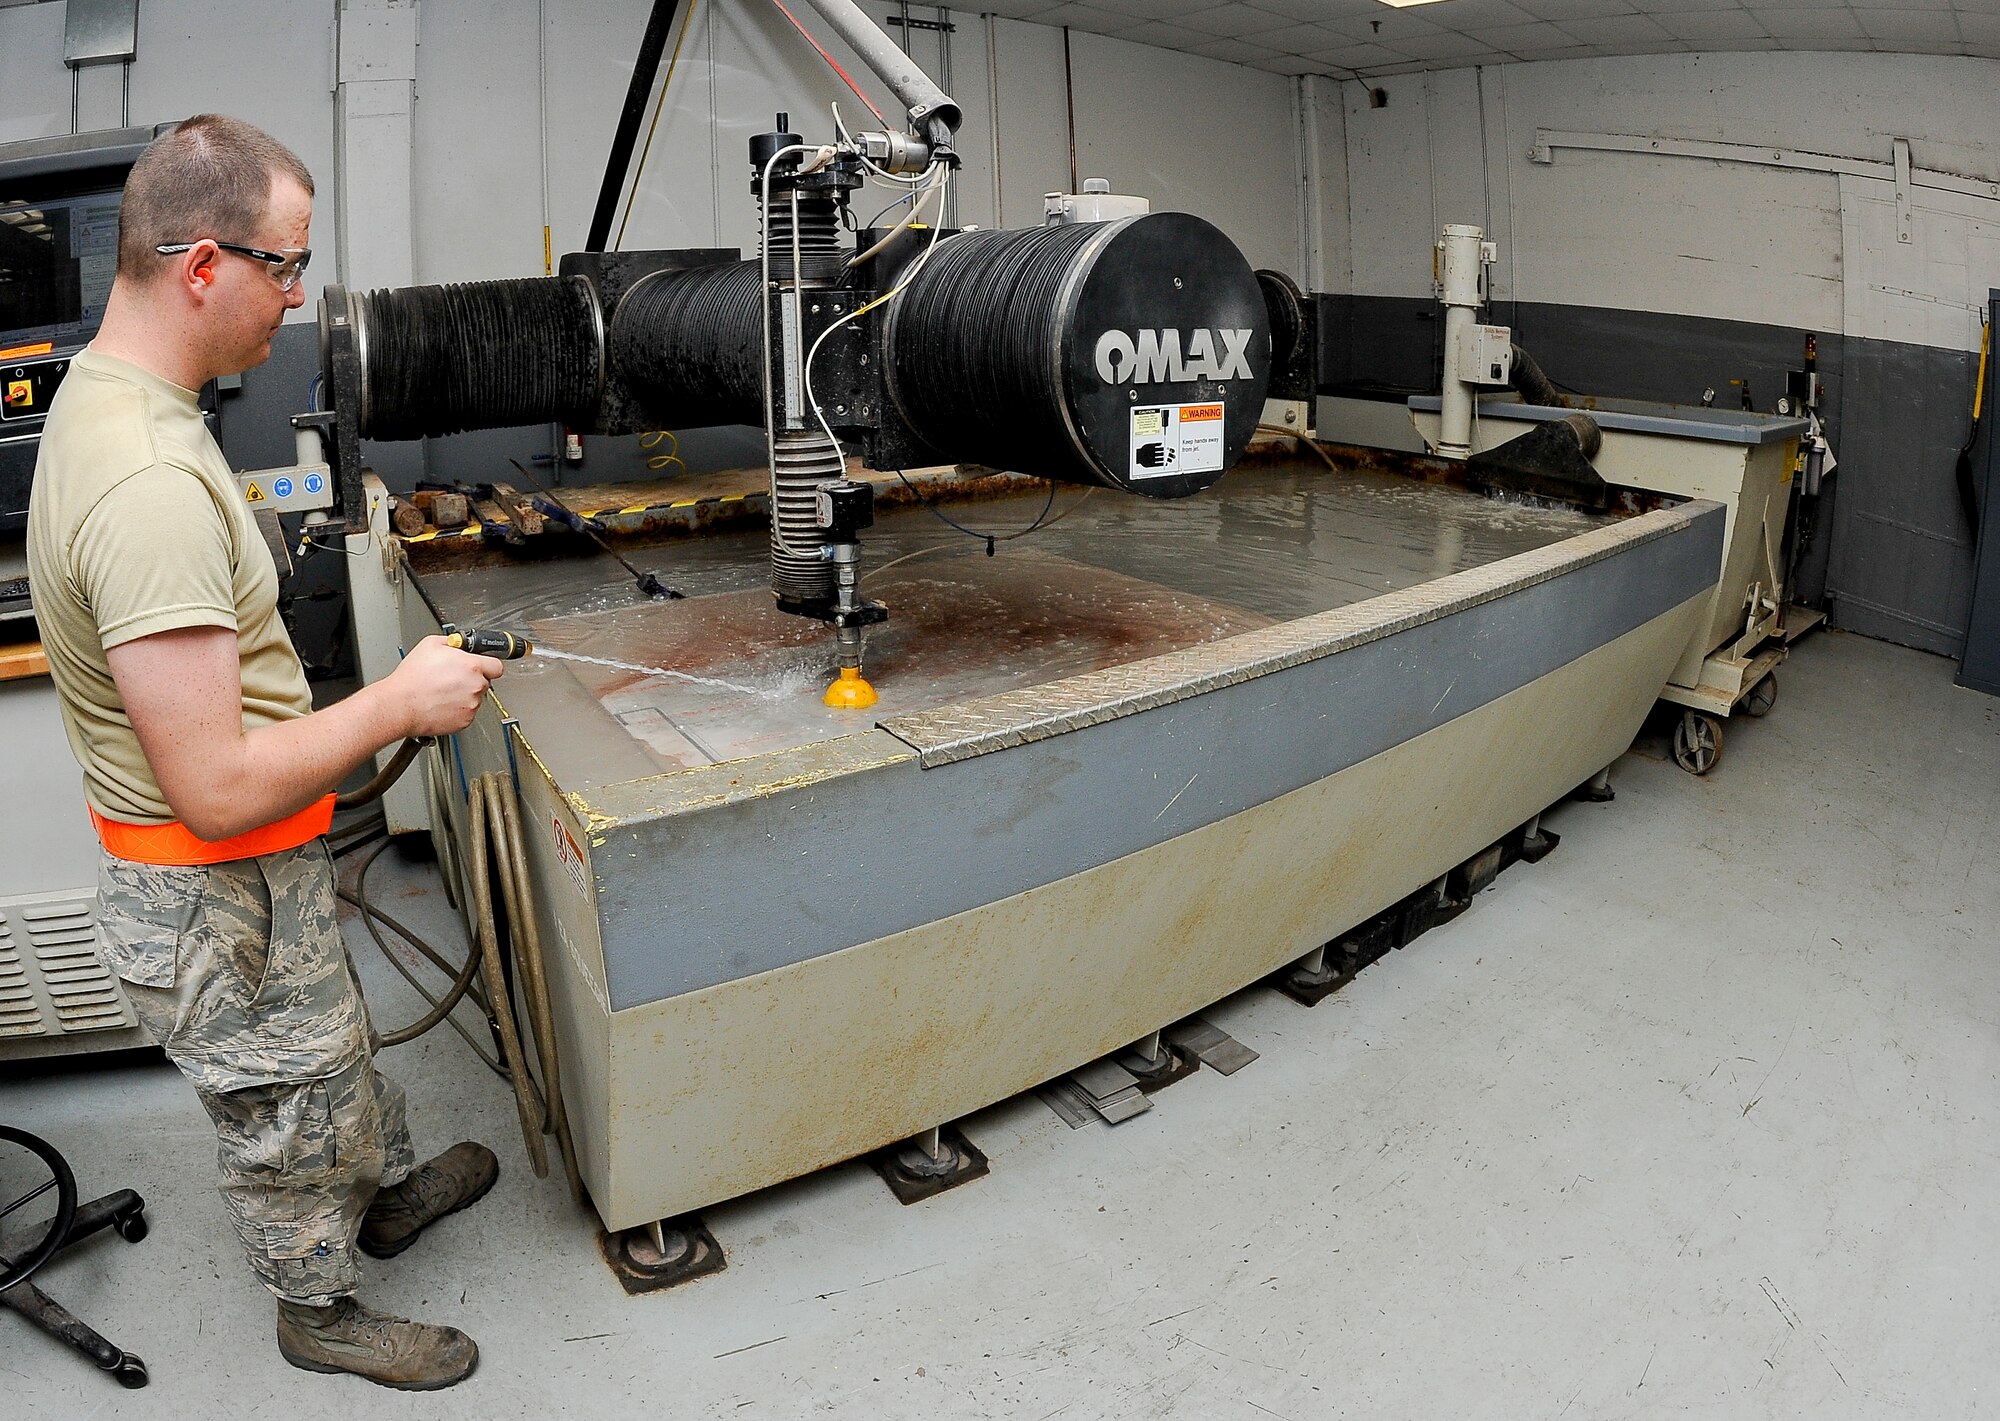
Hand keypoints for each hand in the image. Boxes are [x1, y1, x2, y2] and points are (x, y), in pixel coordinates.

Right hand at [388, 635, 503, 737]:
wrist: (400, 705)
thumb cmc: (412, 678)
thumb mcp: (430, 644)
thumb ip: (452, 642)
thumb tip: (459, 643)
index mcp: (472, 666)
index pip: (496, 665)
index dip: (488, 664)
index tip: (482, 665)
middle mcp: (475, 686)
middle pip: (484, 681)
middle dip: (472, 679)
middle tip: (451, 679)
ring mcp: (471, 706)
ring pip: (475, 698)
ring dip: (463, 695)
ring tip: (441, 692)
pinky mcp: (465, 721)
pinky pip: (466, 713)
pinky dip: (457, 710)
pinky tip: (441, 704)